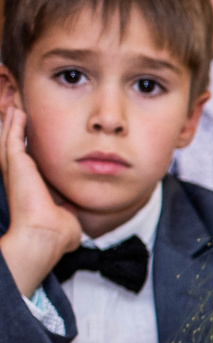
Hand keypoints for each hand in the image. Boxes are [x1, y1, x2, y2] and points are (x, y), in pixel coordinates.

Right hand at [0, 105, 80, 297]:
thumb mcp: (66, 217)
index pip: (27, 163)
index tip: (33, 136)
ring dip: (12, 122)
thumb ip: (68, 210)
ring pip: (9, 139)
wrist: (46, 236)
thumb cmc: (57, 234)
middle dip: (14, 129)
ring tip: (15, 106)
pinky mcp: (16, 165)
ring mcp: (15, 170)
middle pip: (13, 146)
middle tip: (17, 111)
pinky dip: (15, 124)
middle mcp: (18, 177)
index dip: (27, 148)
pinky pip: (13, 138)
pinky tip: (18, 111)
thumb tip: (72, 212)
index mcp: (30, 187)